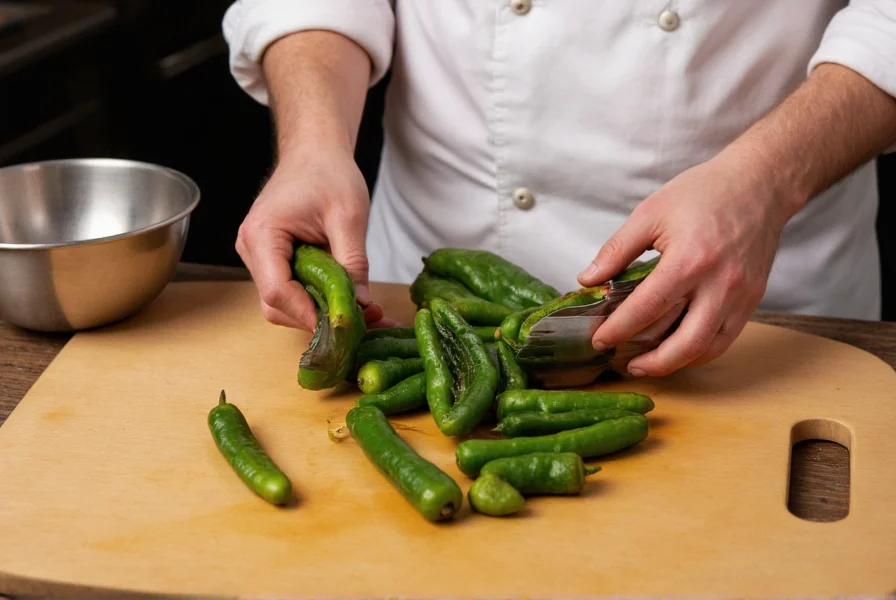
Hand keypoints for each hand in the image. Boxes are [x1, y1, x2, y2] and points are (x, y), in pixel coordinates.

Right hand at [235, 147, 394, 330]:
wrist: (314, 153)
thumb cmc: (328, 174)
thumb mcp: (349, 217)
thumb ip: (354, 263)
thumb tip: (363, 307)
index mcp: (263, 234)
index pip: (277, 291)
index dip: (309, 315)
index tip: (343, 326)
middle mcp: (251, 248)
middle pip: (276, 304)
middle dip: (316, 318)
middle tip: (360, 321)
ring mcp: (257, 256)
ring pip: (282, 303)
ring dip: (318, 312)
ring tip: (359, 311)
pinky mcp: (270, 260)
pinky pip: (289, 290)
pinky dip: (316, 300)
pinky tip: (344, 299)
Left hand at [577, 150, 798, 376]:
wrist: (759, 184)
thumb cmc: (704, 192)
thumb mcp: (650, 212)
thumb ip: (616, 250)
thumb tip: (588, 280)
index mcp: (689, 259)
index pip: (647, 308)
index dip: (618, 329)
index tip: (599, 339)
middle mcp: (719, 283)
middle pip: (682, 342)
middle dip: (648, 361)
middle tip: (620, 362)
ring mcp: (740, 295)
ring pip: (706, 348)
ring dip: (674, 363)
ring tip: (646, 364)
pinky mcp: (752, 299)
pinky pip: (725, 339)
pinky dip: (699, 352)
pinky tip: (677, 351)